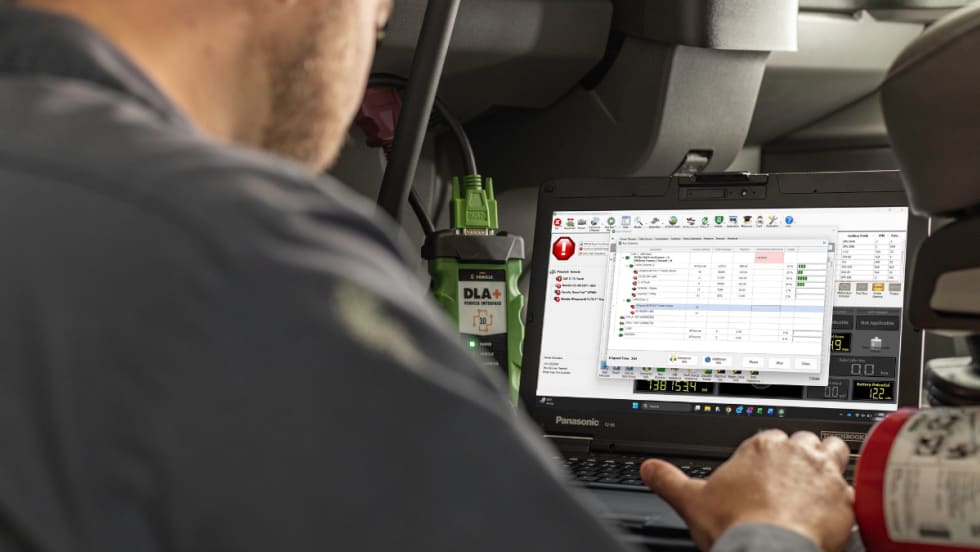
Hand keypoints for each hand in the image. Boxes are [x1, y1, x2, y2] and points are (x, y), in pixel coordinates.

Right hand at [641, 430, 854, 551]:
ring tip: (821, 481)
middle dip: (799, 455)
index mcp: (759, 447)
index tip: (763, 470)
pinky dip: (848, 499)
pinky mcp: (845, 499)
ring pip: (835, 450)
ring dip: (829, 462)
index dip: (767, 454)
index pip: (769, 438)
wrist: (768, 551)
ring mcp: (823, 474)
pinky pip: (855, 489)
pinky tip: (840, 511)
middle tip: (791, 478)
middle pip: (804, 440)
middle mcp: (794, 453)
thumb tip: (650, 468)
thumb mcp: (691, 501)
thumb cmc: (736, 525)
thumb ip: (668, 480)